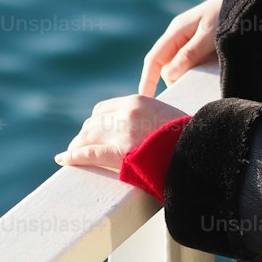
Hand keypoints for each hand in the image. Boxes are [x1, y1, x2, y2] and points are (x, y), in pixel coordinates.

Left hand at [54, 96, 188, 171]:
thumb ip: (152, 117)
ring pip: (87, 137)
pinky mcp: (120, 154)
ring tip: (72, 155)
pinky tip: (63, 159)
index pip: (104, 110)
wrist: (199, 150)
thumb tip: (147, 126)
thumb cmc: (189, 137)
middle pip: (93, 123)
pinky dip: (73, 156)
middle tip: (81, 145)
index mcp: (137, 102)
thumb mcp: (168, 116)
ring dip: (78, 145)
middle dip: (86, 135)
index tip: (95, 132)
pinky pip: (89, 154)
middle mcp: (125, 114)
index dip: (96, 123)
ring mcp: (121, 134)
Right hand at [138, 0, 224, 95]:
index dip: (147, 80)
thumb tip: (169, 75)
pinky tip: (211, 78)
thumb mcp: (210, 35)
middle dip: (176, 82)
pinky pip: (195, 62)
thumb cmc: (229, 12)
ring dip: (189, 77)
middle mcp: (180, 35)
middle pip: (167, 66)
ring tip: (204, 87)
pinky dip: (199, 72)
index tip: (145, 101)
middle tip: (192, 96)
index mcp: (177, 31)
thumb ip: (190, 53)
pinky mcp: (204, 43)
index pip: (154, 59)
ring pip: (181, 65)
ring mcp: (191, 38)